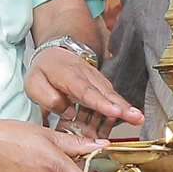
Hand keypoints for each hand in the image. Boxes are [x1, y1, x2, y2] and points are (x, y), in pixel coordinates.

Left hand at [25, 47, 143, 137]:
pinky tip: (131, 115)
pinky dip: (121, 106)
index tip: (115, 111)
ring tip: (139, 119)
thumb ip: (49, 99)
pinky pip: (111, 96)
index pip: (86, 92)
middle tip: (136, 117)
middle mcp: (87, 77)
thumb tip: (69, 113)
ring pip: (112, 95)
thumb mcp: (34, 84)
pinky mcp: (101, 84)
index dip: (101, 103)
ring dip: (126, 107)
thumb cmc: (44, 70)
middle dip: (122, 107)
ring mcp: (96, 80)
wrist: (55, 52)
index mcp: (69, 77)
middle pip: (106, 93)